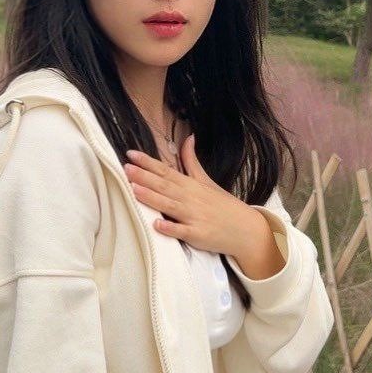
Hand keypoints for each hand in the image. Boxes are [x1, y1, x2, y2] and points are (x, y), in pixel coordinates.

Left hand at [123, 133, 265, 260]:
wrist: (246, 229)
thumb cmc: (223, 205)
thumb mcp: (207, 180)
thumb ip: (192, 161)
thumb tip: (188, 138)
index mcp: (190, 185)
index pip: (166, 170)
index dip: (148, 162)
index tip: (131, 153)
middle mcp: (190, 198)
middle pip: (164, 185)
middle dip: (144, 176)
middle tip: (125, 168)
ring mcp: (194, 216)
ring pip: (170, 205)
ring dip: (152, 197)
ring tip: (134, 190)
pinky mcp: (198, 234)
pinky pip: (182, 231)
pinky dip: (170, 228)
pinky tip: (157, 224)